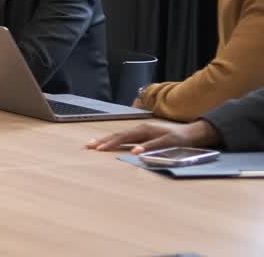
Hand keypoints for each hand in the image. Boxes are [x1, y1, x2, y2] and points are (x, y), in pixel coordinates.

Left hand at [86, 119, 220, 153]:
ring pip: (133, 138)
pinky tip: (135, 152)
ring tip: (103, 148)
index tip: (88, 146)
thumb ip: (137, 144)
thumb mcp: (150, 140)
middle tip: (90, 148)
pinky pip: (155, 144)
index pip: (117, 136)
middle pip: (120, 135)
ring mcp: (156, 133)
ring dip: (117, 143)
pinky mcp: (168, 140)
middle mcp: (144, 129)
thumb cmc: (169, 138)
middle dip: (104, 141)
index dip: (103, 140)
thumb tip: (122, 151)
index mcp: (139, 131)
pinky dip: (144, 148)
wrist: (193, 133)